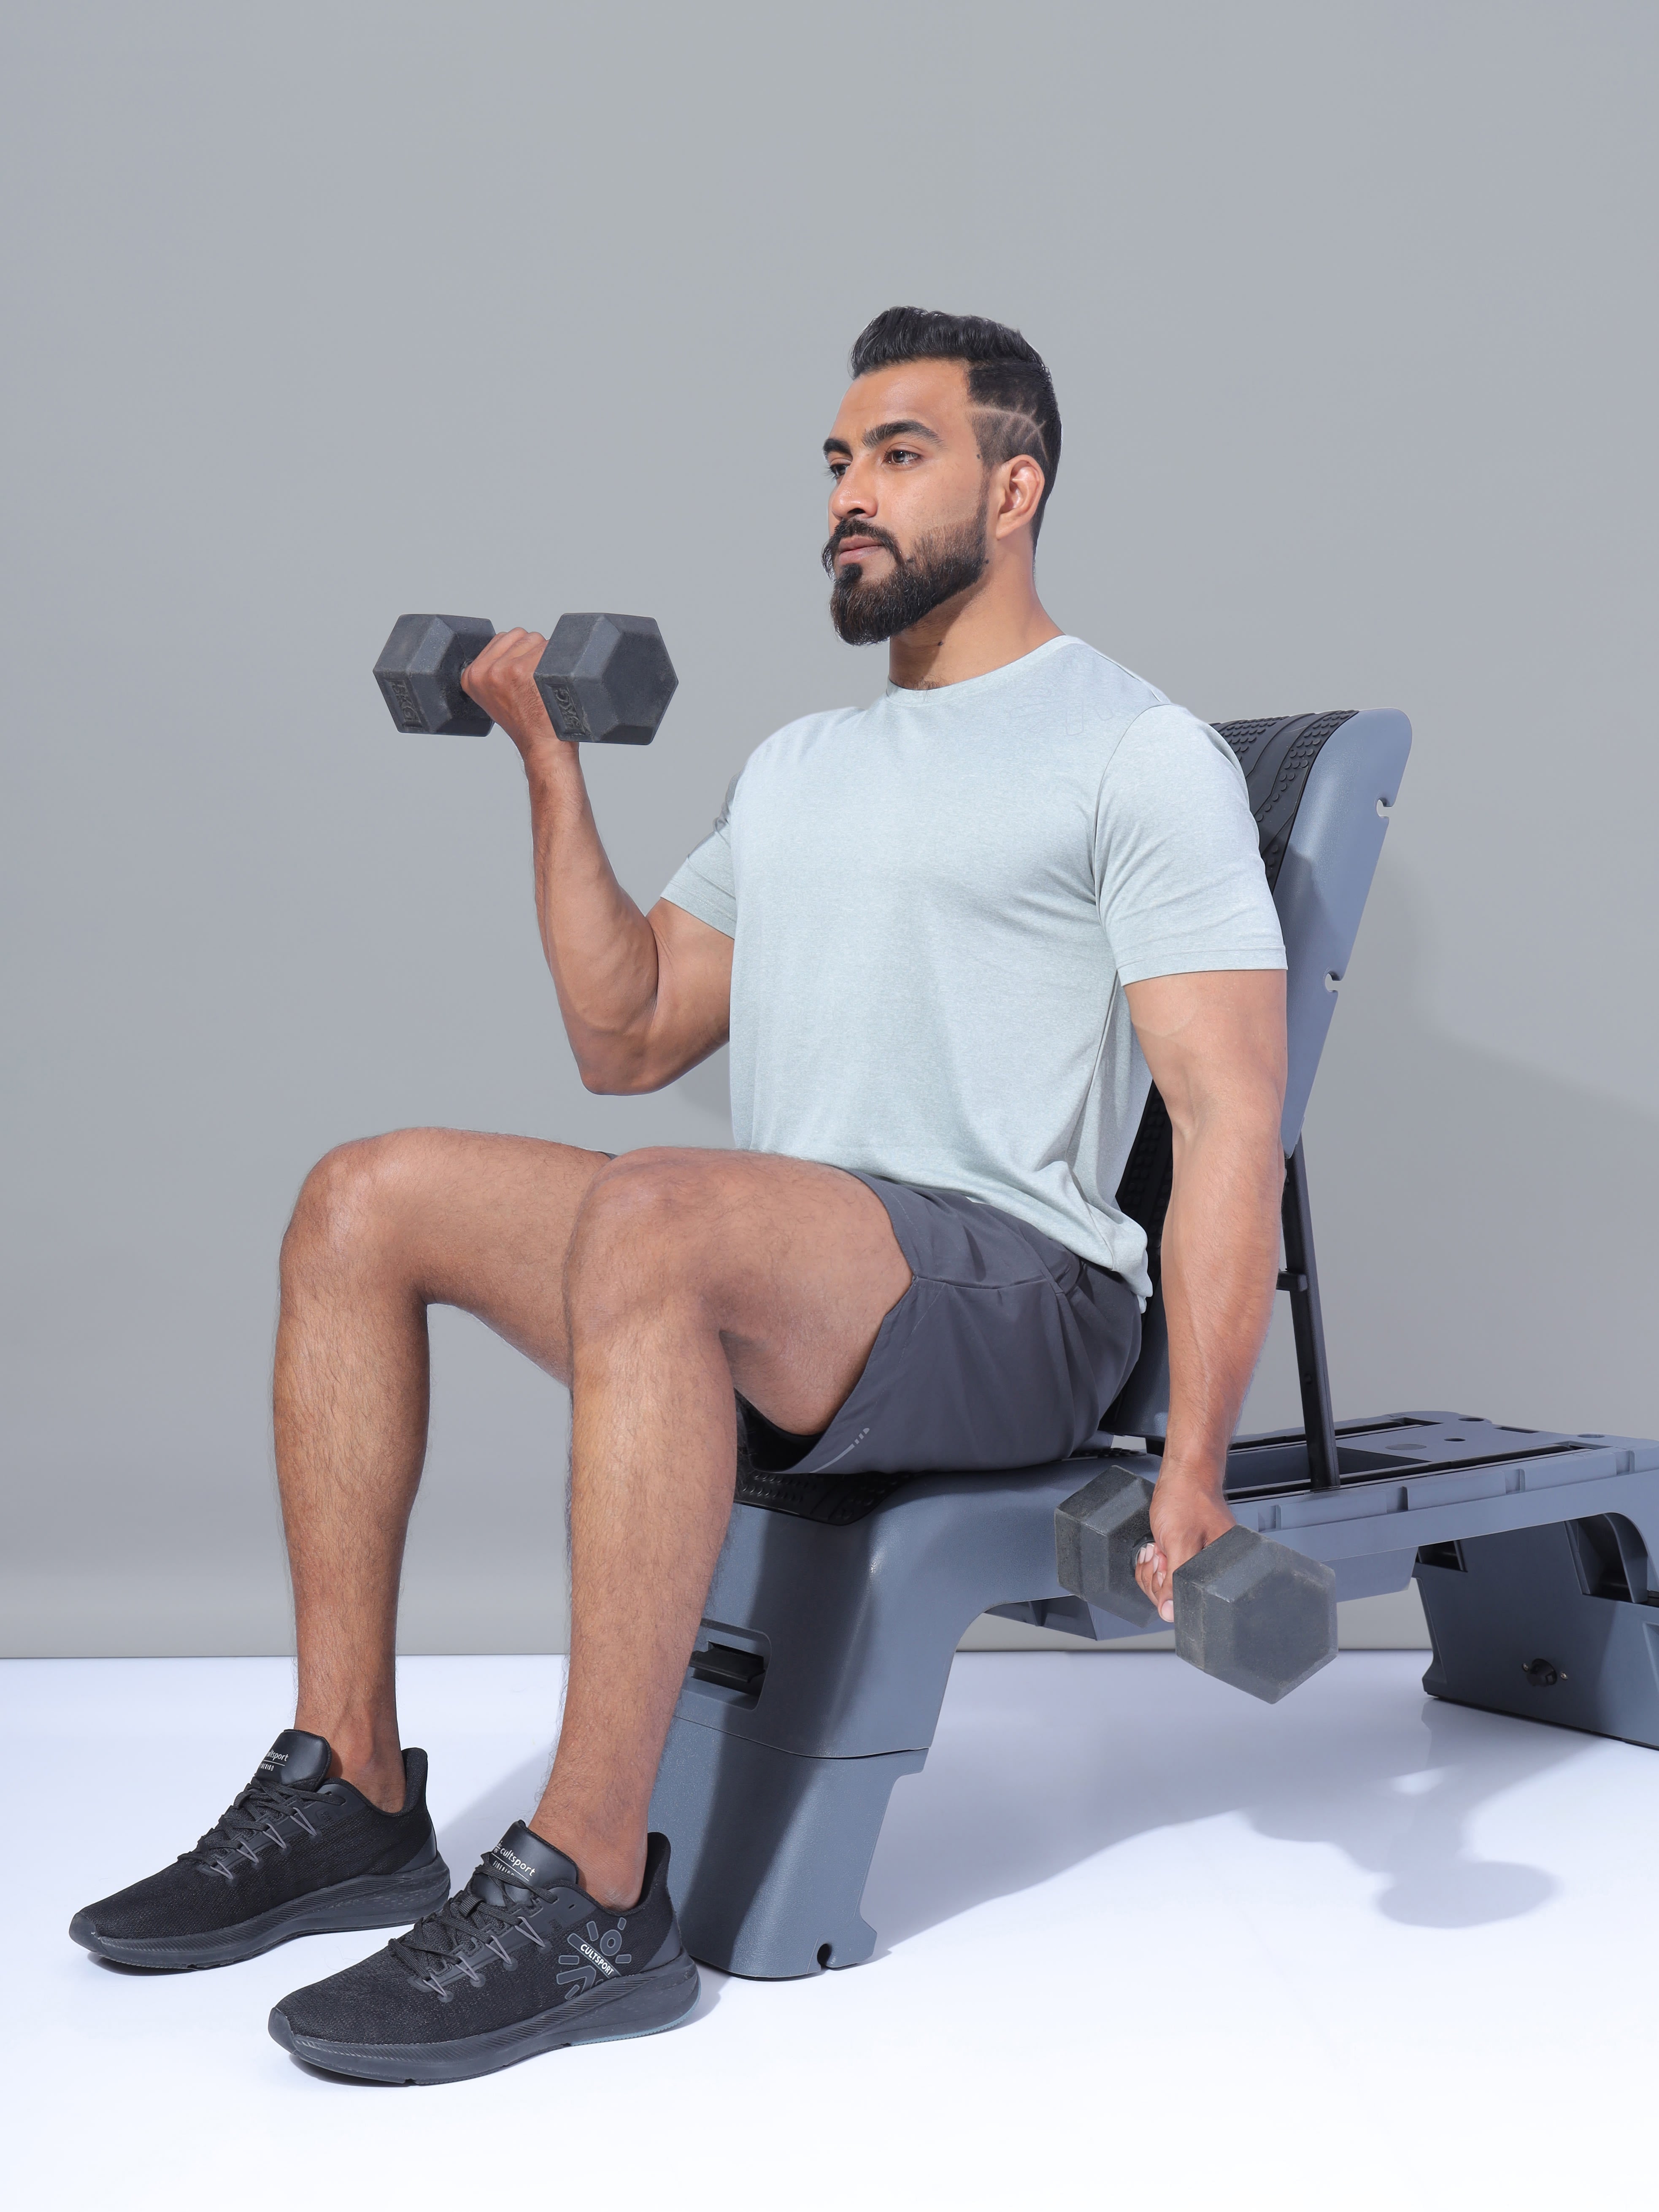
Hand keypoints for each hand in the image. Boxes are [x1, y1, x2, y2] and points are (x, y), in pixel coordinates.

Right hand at [460, 628, 562, 761]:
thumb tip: (512, 641)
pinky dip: (558, 660)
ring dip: (545, 655)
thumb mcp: (495, 697)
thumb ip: (494, 668)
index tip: (523, 677)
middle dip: (531, 651)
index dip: (519, 652)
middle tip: (535, 681)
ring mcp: (504, 669)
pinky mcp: (524, 670)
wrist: (542, 746)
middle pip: (519, 635)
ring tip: (543, 683)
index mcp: (471, 676)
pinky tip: (554, 681)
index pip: (501, 639)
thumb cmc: (526, 722)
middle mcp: (484, 671)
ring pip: (535, 638)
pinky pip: (549, 648)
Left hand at [1134, 1462, 1236, 1622]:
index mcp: (1220, 1570)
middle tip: (1161, 1552)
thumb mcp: (1179, 1542)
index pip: (1191, 1602)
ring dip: (1152, 1568)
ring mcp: (1196, 1563)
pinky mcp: (1185, 1556)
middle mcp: (1211, 1569)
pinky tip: (1156, 1547)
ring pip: (1165, 1586)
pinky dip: (1153, 1562)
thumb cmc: (1188, 1498)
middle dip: (1157, 1576)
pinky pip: (1163, 1574)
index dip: (1169, 1591)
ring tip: (1158, 1547)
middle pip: (1174, 1598)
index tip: (1164, 1567)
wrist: (1183, 1474)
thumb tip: (1169, 1612)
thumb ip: (1175, 1580)